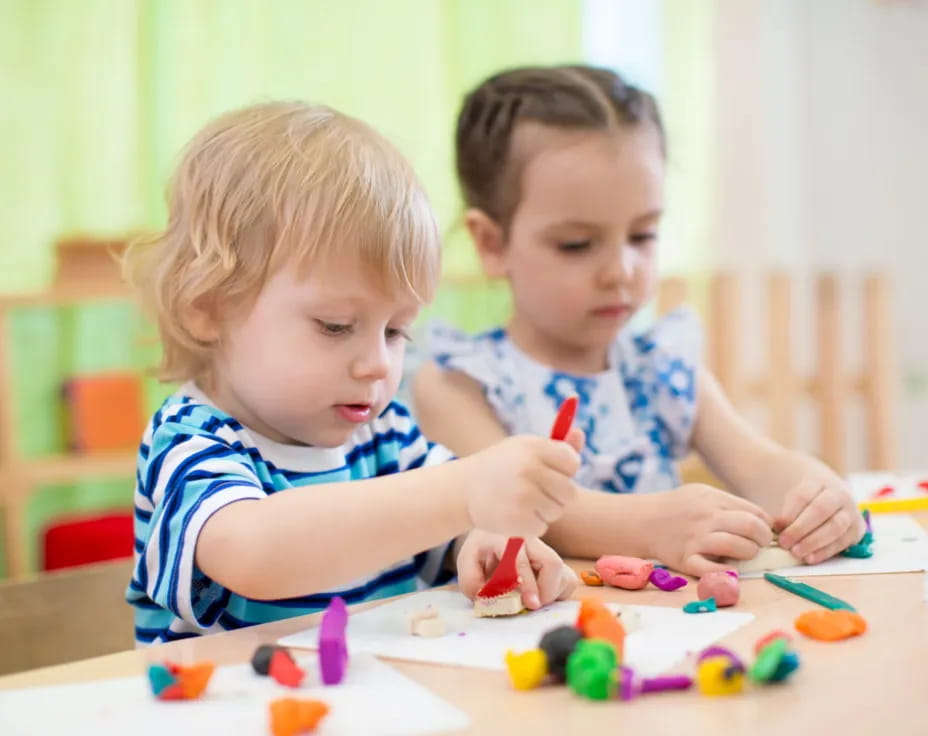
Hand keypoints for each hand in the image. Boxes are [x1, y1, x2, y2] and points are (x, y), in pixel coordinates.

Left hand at [456, 531, 577, 608]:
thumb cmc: (481, 549)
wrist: (492, 531)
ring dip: (549, 593)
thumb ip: (470, 581)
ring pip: (563, 574)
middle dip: (547, 590)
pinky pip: (567, 580)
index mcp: (507, 538)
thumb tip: (486, 599)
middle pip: (553, 563)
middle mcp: (531, 541)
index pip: (521, 560)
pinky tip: (539, 591)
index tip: (531, 604)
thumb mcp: (467, 561)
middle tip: (532, 604)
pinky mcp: (556, 560)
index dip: (528, 583)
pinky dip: (556, 593)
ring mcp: (546, 549)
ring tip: (529, 595)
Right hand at [460, 432, 581, 536]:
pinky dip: (531, 524)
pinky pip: (542, 527)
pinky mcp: (517, 519)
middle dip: (557, 495)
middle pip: (569, 492)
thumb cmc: (502, 466)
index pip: (572, 462)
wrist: (464, 489)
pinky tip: (514, 513)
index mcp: (533, 448)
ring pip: (557, 511)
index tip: (550, 472)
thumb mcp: (526, 449)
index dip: (564, 470)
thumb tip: (580, 433)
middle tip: (537, 491)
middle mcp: (528, 469)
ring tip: (522, 501)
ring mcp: (522, 496)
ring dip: (544, 510)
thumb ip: (557, 446)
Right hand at [648, 484, 773, 576]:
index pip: (754, 511)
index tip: (763, 532)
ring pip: (736, 546)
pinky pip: (712, 569)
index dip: (765, 524)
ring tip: (746, 555)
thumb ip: (728, 504)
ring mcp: (695, 538)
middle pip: (749, 526)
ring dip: (749, 553)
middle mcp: (705, 517)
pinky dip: (726, 571)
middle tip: (759, 545)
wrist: (641, 520)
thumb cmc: (677, 508)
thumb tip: (762, 520)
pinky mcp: (685, 559)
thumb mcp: (701, 494)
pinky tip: (730, 569)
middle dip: (762, 539)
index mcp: (712, 499)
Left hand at [774, 471, 864, 563]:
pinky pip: (842, 541)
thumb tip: (774, 528)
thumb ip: (783, 510)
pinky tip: (810, 558)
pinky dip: (825, 552)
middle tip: (784, 543)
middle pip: (820, 510)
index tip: (776, 527)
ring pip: (835, 526)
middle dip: (801, 528)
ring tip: (796, 552)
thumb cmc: (802, 501)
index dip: (789, 513)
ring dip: (814, 542)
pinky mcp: (856, 530)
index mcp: (818, 481)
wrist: (829, 498)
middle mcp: (838, 494)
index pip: (803, 496)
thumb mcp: (792, 497)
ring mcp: (850, 512)